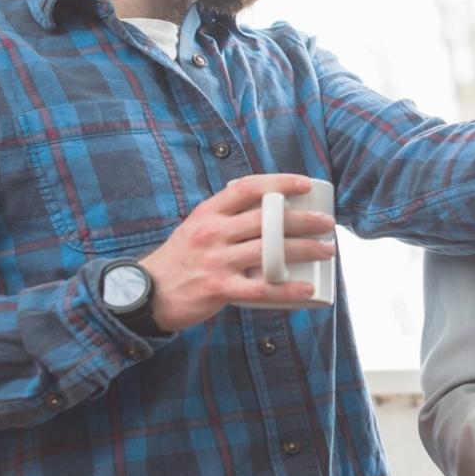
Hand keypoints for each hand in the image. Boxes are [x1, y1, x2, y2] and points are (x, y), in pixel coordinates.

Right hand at [140, 174, 336, 331]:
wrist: (147, 293)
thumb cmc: (181, 259)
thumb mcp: (197, 226)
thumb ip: (226, 215)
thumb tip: (266, 204)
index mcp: (209, 212)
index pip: (248, 188)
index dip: (279, 182)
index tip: (304, 183)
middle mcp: (213, 232)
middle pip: (266, 220)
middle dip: (303, 219)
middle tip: (327, 223)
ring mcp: (216, 260)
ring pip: (269, 251)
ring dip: (304, 250)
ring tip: (327, 250)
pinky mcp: (218, 288)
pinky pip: (260, 289)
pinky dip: (287, 288)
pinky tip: (307, 288)